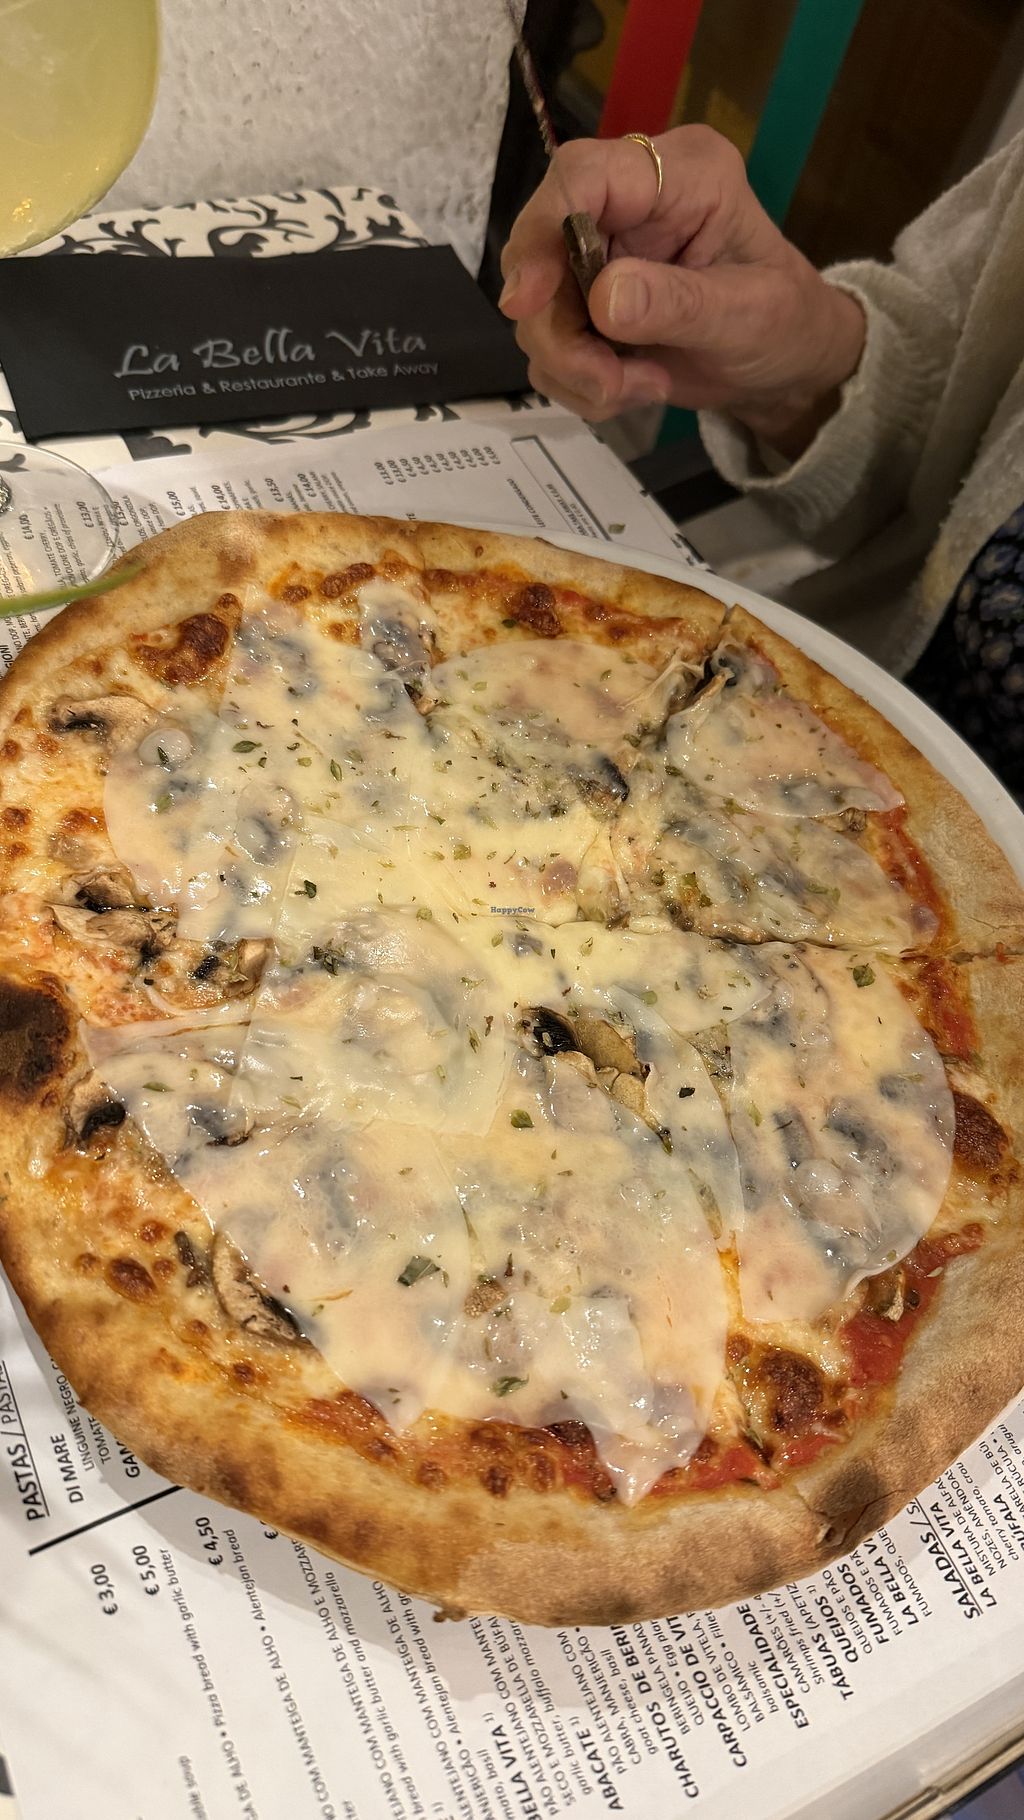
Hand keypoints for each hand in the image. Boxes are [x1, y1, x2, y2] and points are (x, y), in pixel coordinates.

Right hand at [499, 126, 865, 457]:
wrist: (785, 366)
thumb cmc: (786, 323)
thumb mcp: (750, 314)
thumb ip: (680, 303)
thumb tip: (604, 299)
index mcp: (680, 175)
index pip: (585, 174)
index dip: (543, 229)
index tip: (528, 301)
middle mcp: (629, 204)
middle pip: (543, 248)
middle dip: (562, 331)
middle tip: (608, 382)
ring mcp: (601, 255)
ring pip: (539, 310)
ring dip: (577, 367)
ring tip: (641, 386)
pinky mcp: (586, 303)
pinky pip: (549, 347)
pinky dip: (582, 383)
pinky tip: (635, 386)